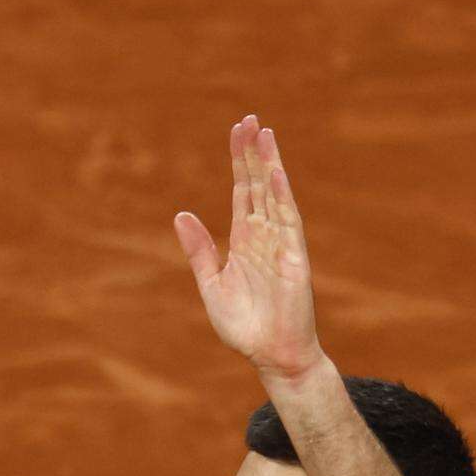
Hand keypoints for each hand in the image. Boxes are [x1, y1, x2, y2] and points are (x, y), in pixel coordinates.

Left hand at [172, 116, 325, 380]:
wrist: (271, 355)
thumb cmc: (245, 326)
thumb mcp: (212, 284)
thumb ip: (199, 250)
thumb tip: (181, 214)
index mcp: (244, 241)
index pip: (241, 191)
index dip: (238, 161)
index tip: (236, 131)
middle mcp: (264, 236)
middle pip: (257, 185)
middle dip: (252, 153)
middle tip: (248, 119)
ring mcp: (281, 244)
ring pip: (274, 195)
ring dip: (269, 165)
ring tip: (264, 133)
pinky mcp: (294, 257)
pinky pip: (288, 221)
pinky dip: (281, 196)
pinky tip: (275, 173)